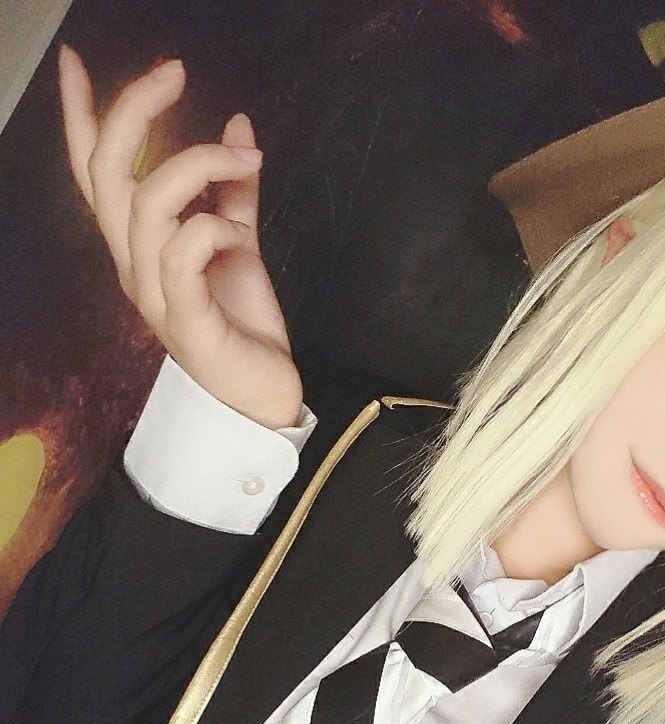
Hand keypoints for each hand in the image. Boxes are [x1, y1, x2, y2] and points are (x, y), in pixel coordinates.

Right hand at [58, 45, 302, 429]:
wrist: (264, 395)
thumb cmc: (243, 323)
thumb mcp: (240, 245)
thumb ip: (234, 190)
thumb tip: (239, 128)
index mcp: (138, 246)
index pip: (95, 173)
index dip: (82, 117)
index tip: (76, 62)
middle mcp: (133, 265)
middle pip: (107, 173)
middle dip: (133, 110)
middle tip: (174, 71)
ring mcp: (153, 293)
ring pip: (146, 204)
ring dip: (198, 163)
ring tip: (245, 159)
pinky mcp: (184, 320)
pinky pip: (180, 254)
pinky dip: (210, 226)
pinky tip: (237, 231)